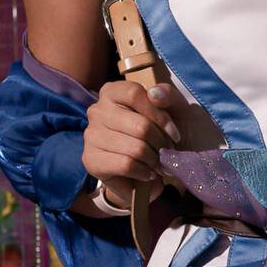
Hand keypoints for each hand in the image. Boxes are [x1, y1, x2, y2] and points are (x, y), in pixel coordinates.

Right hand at [81, 79, 176, 195]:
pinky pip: (126, 164)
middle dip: (161, 143)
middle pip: (140, 125)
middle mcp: (97, 111)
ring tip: (159, 164)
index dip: (159, 115)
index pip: (134, 94)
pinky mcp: (92, 160)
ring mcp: (91, 135)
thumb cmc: (164, 136)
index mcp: (113, 92)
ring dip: (154, 160)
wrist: (157, 170)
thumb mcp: (175, 109)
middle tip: (167, 152)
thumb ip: (168, 94)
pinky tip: (148, 173)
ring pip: (135, 148)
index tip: (174, 133)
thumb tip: (154, 93)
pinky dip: (144, 172)